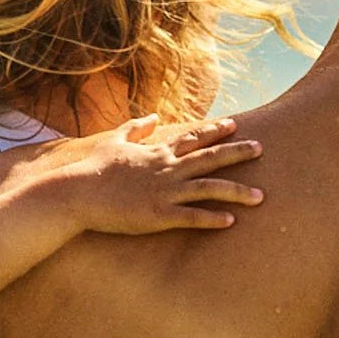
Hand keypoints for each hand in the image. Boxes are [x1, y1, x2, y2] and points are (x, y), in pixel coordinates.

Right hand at [42, 114, 263, 234]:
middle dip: (238, 152)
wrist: (77, 193)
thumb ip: (136, 128)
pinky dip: (213, 218)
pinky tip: (231, 221)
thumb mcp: (114, 140)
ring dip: (237, 191)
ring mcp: (165, 192)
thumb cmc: (93, 168)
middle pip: (210, 158)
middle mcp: (167, 169)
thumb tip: (153, 116)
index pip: (193, 138)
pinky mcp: (159, 215)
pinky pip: (192, 216)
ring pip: (209, 188)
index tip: (235, 124)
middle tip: (261, 148)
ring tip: (260, 196)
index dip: (215, 131)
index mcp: (157, 152)